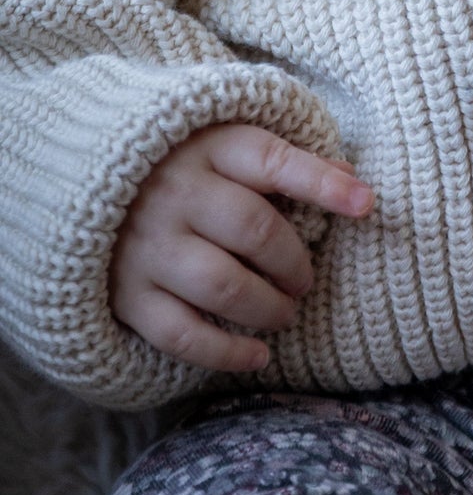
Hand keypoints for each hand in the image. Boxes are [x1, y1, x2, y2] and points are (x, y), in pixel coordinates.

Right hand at [111, 124, 373, 373]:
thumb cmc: (180, 160)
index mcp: (207, 145)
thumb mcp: (224, 139)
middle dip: (295, 263)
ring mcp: (147, 244)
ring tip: (286, 312)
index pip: (274, 161)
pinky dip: (225, 352)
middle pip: (254, 230)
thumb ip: (282, 158)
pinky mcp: (126, 293)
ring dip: (267, 308)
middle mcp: (175, 192)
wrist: (81, 177)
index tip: (368, 204)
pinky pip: (181, 333)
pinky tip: (257, 355)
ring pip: (223, 285)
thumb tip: (355, 184)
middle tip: (307, 281)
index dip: (324, 183)